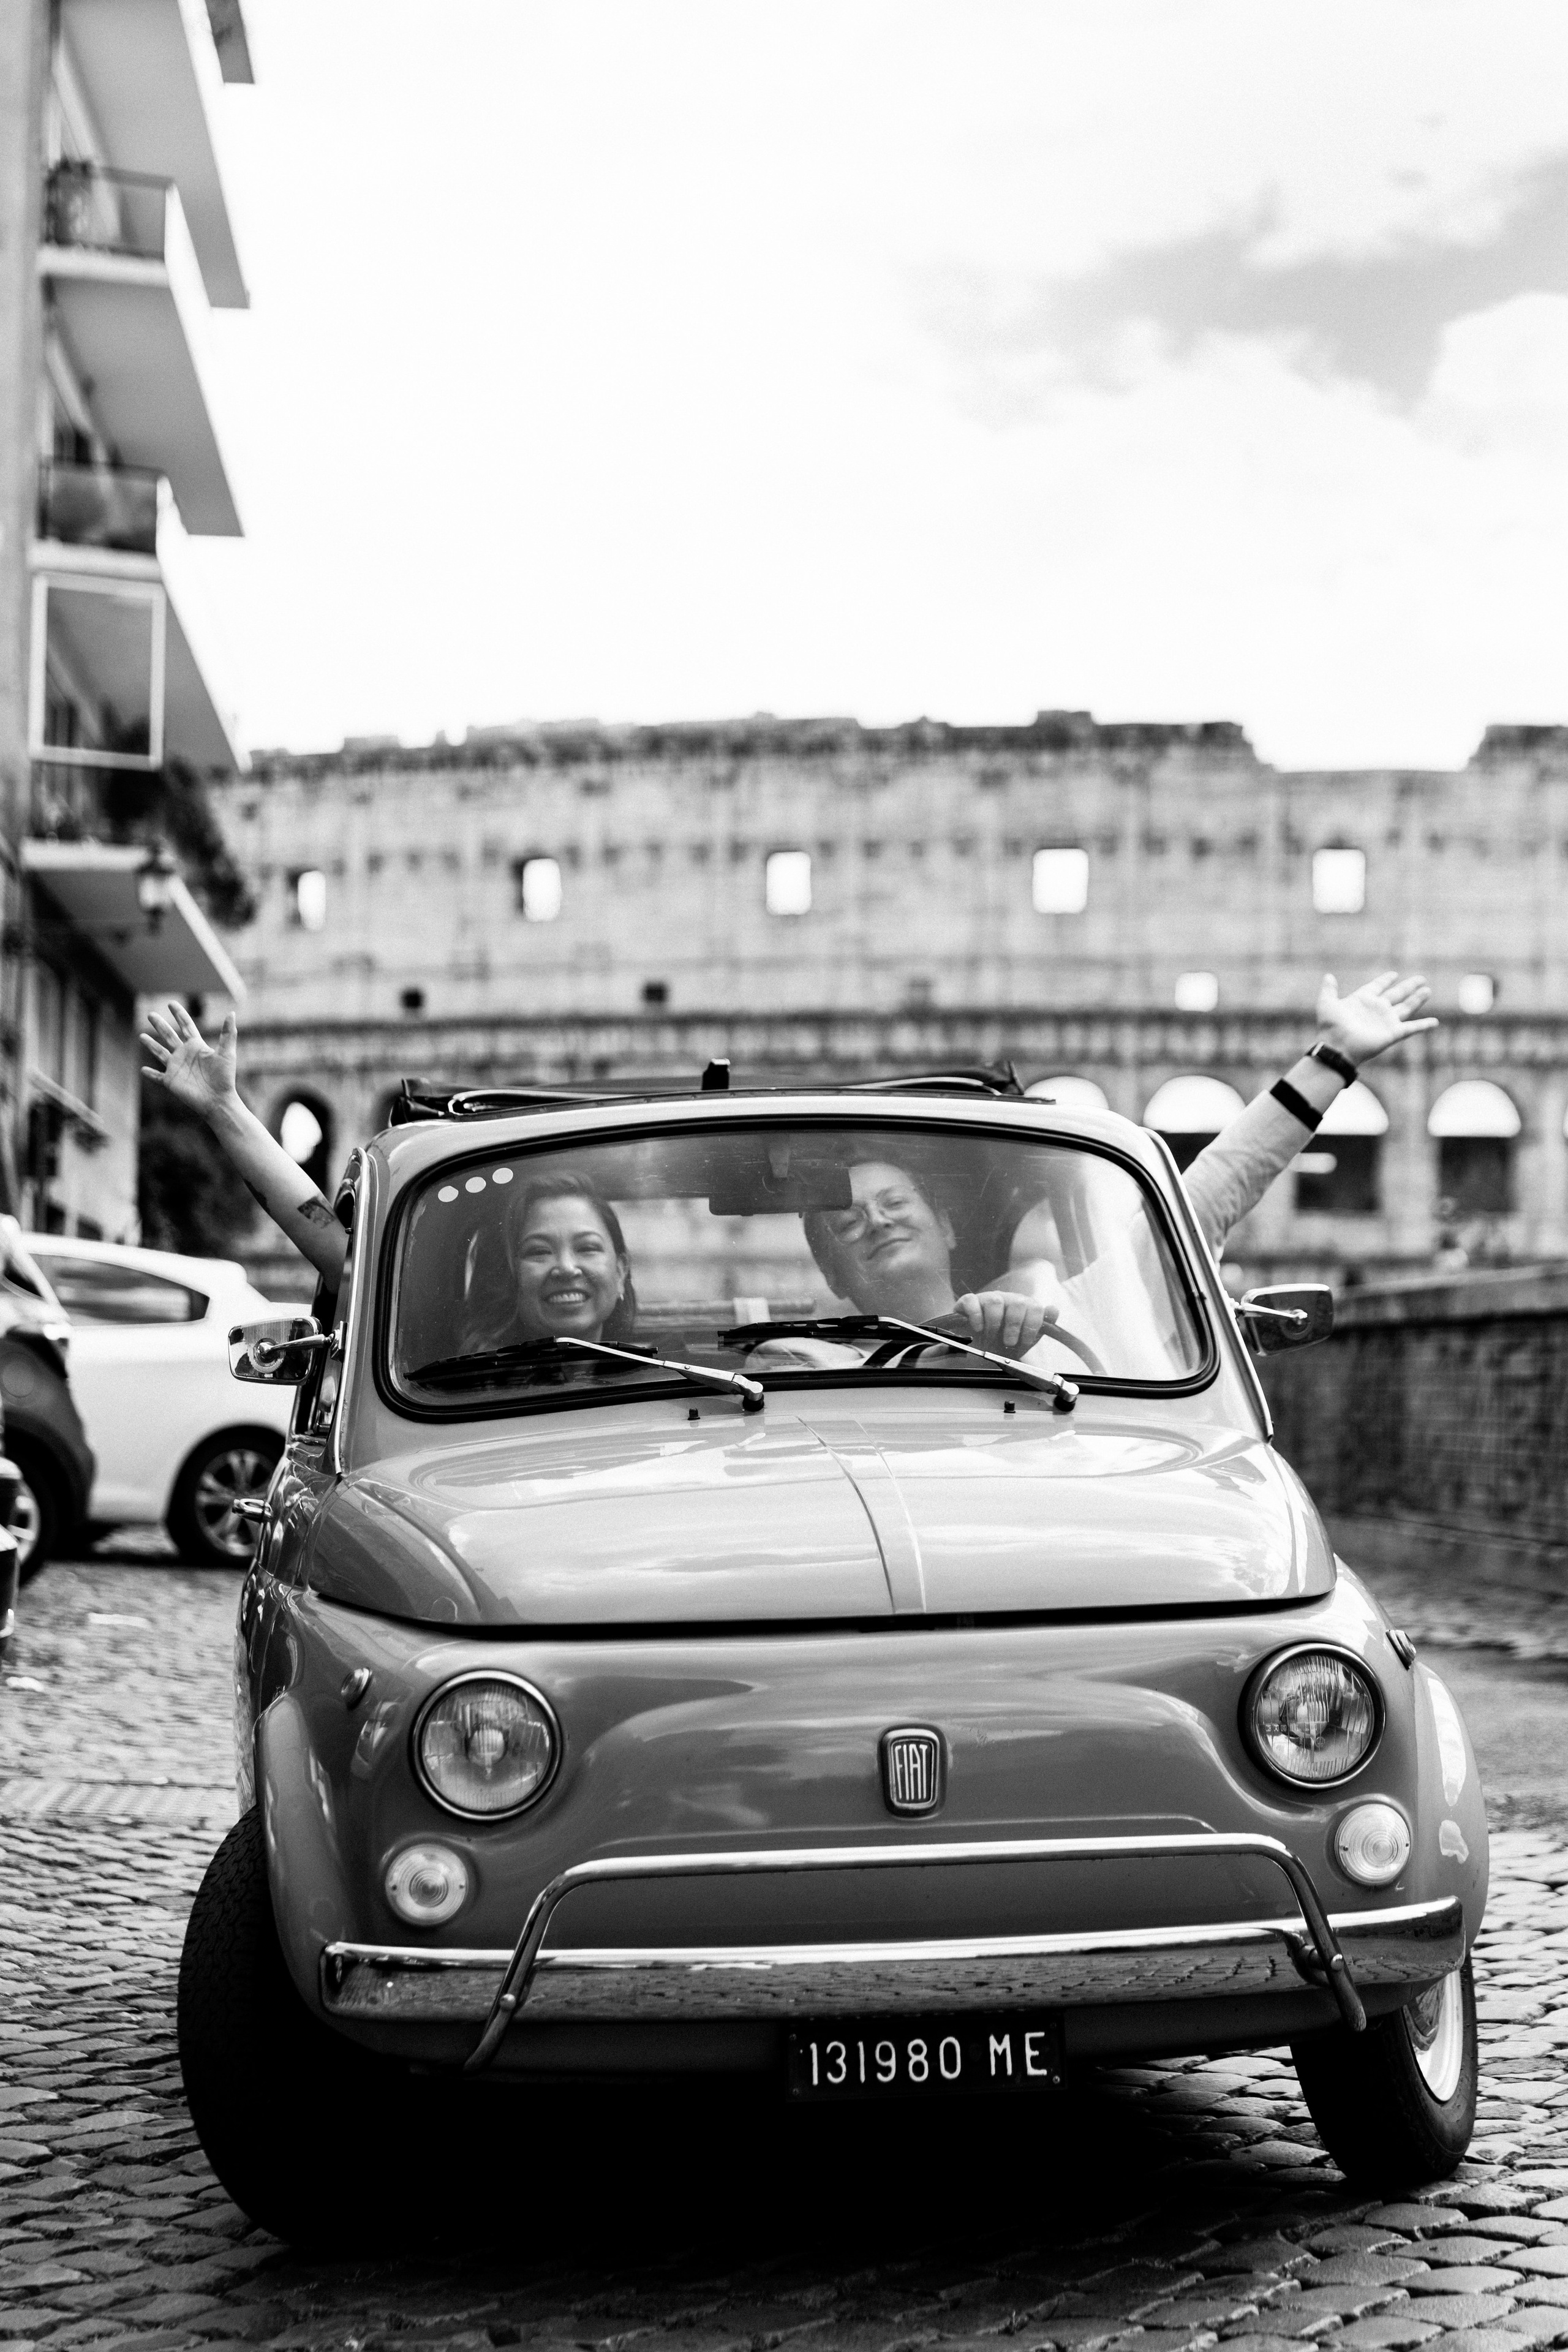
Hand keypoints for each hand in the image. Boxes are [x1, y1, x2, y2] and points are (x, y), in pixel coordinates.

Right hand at [140, 1003, 239, 1120]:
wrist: (218, 1100)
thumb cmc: (225, 1078)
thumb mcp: (227, 1053)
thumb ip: (228, 1033)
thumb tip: (231, 1013)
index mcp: (197, 1046)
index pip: (186, 1026)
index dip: (179, 1014)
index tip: (171, 1003)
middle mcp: (185, 1055)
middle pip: (169, 1035)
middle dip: (160, 1025)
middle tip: (150, 1014)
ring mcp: (177, 1068)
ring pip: (160, 1052)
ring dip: (151, 1044)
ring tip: (141, 1036)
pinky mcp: (171, 1081)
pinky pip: (158, 1076)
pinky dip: (151, 1073)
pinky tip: (143, 1069)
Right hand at [954, 1290, 1053, 1355]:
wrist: (980, 1348)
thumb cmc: (1004, 1342)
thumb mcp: (1025, 1339)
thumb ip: (1041, 1326)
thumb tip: (1054, 1310)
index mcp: (1023, 1307)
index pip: (1035, 1308)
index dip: (1031, 1327)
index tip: (1024, 1342)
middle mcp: (1007, 1300)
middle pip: (1017, 1303)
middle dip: (1014, 1326)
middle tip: (1008, 1342)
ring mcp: (987, 1299)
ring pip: (995, 1301)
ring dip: (994, 1324)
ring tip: (990, 1339)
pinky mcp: (969, 1302)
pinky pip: (971, 1301)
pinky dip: (975, 1316)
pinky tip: (978, 1328)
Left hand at [1316, 972, 1437, 1068]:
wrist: (1337, 1046)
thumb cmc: (1330, 1026)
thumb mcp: (1327, 1003)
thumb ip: (1329, 989)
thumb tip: (1328, 976)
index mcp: (1362, 1000)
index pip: (1377, 987)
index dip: (1385, 980)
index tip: (1393, 974)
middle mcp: (1377, 1009)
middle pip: (1396, 995)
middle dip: (1408, 987)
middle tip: (1421, 978)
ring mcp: (1386, 1021)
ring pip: (1406, 1007)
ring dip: (1417, 999)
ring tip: (1428, 990)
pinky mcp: (1393, 1033)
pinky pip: (1412, 1028)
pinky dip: (1424, 1025)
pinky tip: (1435, 1022)